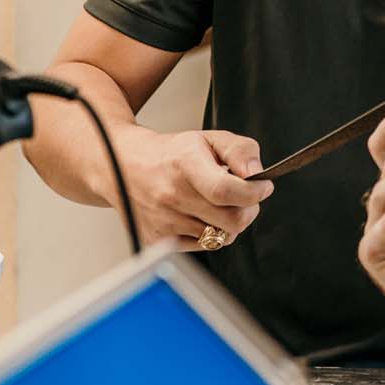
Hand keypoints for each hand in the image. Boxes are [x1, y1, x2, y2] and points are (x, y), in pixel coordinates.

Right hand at [108, 126, 273, 251]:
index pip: (226, 190)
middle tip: (243, 197)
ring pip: (220, 237)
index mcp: (185, 164)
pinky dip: (208, 233)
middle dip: (248, 209)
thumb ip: (240, 150)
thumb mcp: (208, 138)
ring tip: (215, 203)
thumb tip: (257, 173)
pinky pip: (202, 246)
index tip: (263, 187)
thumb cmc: (171, 153)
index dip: (254, 193)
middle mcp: (172, 195)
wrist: (121, 166)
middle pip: (232, 221)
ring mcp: (163, 221)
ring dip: (227, 222)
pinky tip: (198, 215)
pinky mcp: (158, 241)